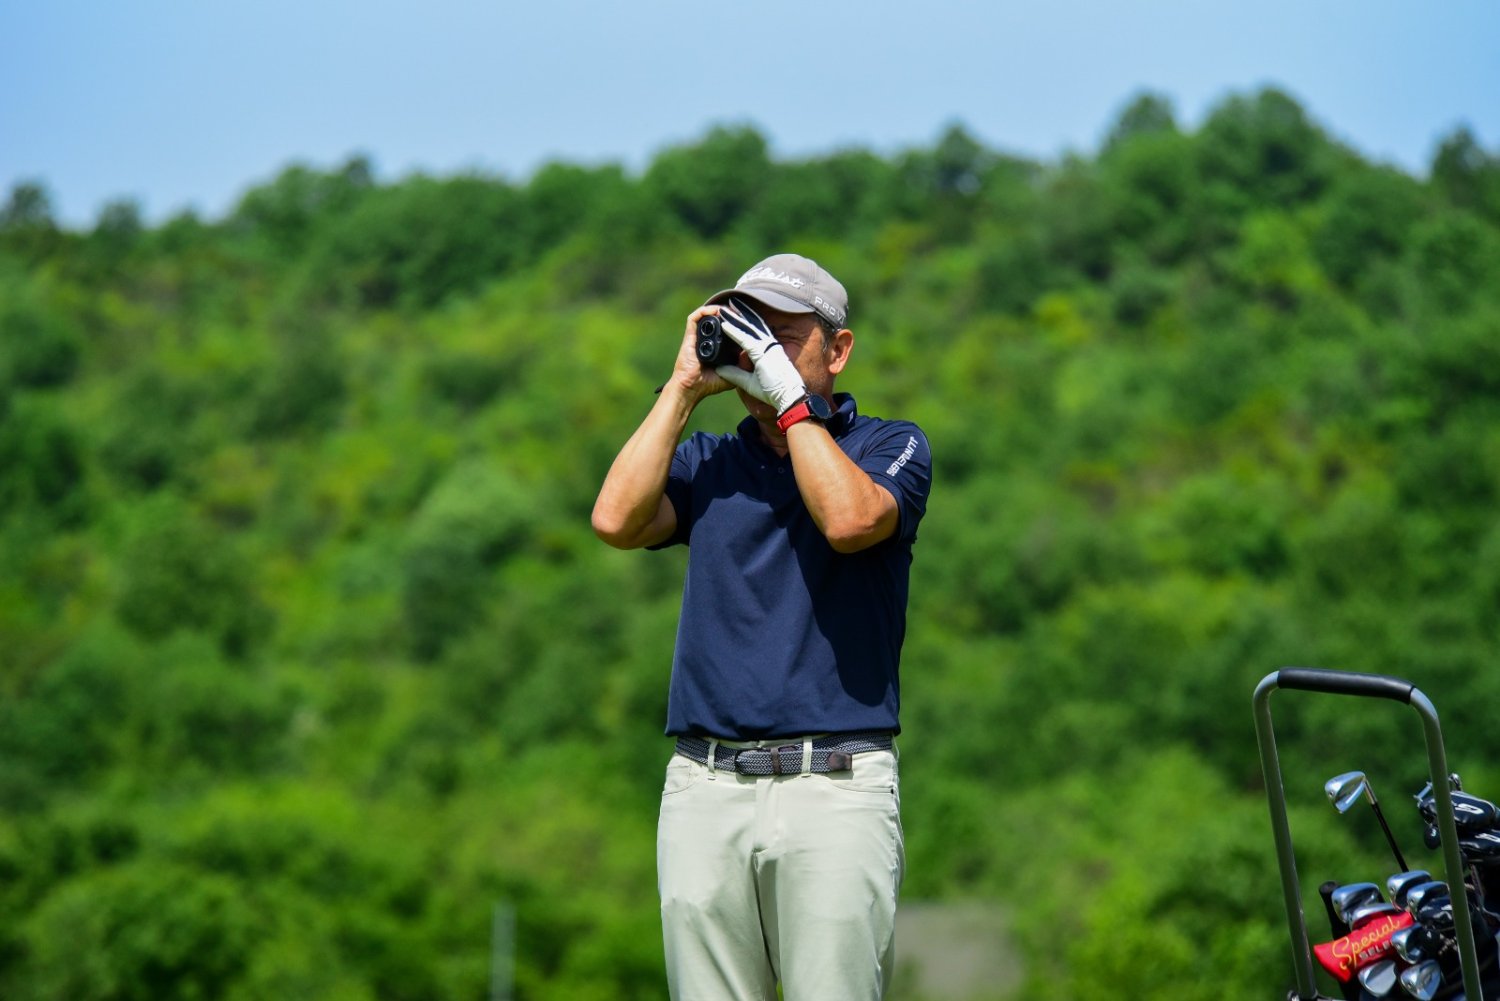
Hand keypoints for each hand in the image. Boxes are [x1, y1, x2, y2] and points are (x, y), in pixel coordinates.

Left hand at [713, 298, 806, 413]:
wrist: (788, 397)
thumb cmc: (773, 392)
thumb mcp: (749, 383)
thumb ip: (735, 375)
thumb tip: (720, 370)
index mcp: (768, 350)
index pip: (755, 332)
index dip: (745, 321)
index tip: (735, 314)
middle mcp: (768, 345)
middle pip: (751, 325)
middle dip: (739, 314)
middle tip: (728, 304)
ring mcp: (766, 348)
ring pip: (748, 328)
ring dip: (735, 318)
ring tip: (723, 308)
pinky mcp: (763, 353)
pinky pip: (745, 339)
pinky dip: (734, 331)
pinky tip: (724, 324)